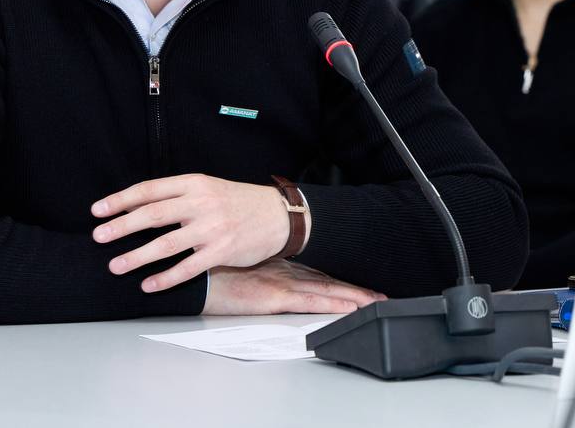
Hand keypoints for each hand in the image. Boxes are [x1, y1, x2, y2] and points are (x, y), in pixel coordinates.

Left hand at [91, 174, 291, 292]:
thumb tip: (136, 208)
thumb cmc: (237, 203)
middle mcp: (201, 203)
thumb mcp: (208, 189)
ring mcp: (211, 228)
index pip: (149, 190)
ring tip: (116, 266)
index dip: (120, 200)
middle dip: (121, 226)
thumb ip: (177, 197)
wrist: (278, 216)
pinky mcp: (222, 251)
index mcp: (194, 183)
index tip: (98, 211)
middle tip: (98, 237)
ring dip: (137, 256)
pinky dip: (165, 278)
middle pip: (152, 214)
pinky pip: (188, 267)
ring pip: (166, 244)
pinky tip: (149, 284)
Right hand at [203, 260, 386, 314]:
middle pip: (328, 282)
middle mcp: (285, 272)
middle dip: (355, 290)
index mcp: (276, 266)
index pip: (316, 275)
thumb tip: (262, 280)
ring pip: (327, 291)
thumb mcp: (238, 267)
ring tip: (375, 304)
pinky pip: (313, 302)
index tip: (359, 287)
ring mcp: (283, 283)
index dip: (339, 281)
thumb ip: (255, 271)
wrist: (195, 275)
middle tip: (379, 297)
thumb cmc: (210, 273)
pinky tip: (351, 308)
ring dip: (353, 297)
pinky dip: (334, 304)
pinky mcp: (276, 297)